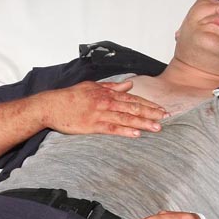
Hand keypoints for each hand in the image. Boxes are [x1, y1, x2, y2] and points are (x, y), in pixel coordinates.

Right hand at [37, 80, 166, 137]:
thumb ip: (112, 86)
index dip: (149, 104)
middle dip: (151, 113)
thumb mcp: (92, 86)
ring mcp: (99, 114)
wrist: (51, 105)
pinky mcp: (92, 125)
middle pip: (133, 107)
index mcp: (107, 93)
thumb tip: (129, 84)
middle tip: (167, 118)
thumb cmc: (70, 96)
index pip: (133, 99)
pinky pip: (111, 128)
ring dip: (142, 123)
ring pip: (125, 118)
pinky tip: (136, 134)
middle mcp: (106, 102)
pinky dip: (124, 131)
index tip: (162, 109)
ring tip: (157, 128)